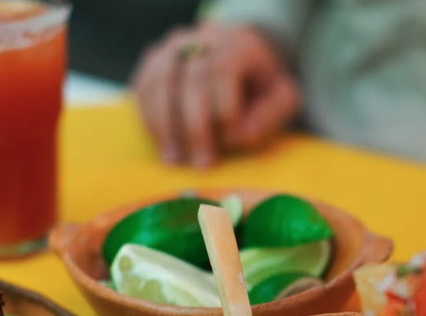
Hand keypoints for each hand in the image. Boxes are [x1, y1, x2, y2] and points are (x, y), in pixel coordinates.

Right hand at [132, 22, 299, 167]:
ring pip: (158, 85)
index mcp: (233, 45)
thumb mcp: (282, 96)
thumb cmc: (260, 84)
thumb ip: (272, 114)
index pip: (220, 73)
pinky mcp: (151, 65)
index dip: (225, 111)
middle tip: (201, 164)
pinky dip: (149, 120)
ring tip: (174, 161)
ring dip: (164, 127)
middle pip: (186, 81)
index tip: (234, 142)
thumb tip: (244, 135)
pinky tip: (162, 146)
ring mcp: (169, 50)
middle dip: (193, 128)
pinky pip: (142, 91)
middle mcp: (196, 40)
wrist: (238, 56)